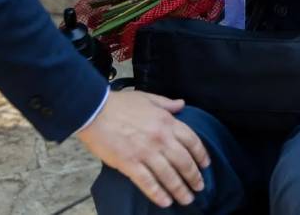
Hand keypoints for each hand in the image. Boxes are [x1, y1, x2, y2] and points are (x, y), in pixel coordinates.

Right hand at [77, 90, 208, 208]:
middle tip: (199, 187)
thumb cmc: (119, 103)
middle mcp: (161, 138)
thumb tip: (182, 104)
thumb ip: (166, 103)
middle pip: (184, 161)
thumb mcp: (147, 97)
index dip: (201, 155)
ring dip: (180, 189)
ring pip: (169, 175)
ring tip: (187, 199)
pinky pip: (148, 182)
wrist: (94, 110)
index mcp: (166, 121)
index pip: (192, 140)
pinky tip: (165, 202)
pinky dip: (158, 194)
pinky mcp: (129, 164)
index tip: (205, 165)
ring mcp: (146, 152)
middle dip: (194, 177)